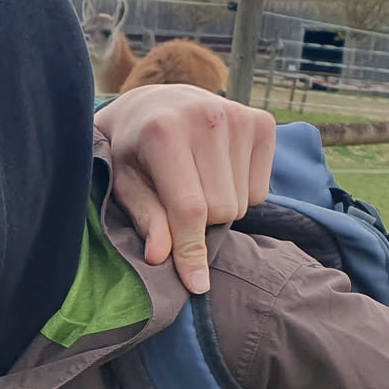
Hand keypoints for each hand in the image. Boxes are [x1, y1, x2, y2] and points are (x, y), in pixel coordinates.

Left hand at [94, 86, 275, 294]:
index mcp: (164, 132)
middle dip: (201, 223)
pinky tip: (217, 171)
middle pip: (222, 210)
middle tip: (178, 203)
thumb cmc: (132, 153)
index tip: (196, 284)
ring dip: (221, 207)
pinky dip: (240, 192)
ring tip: (196, 181)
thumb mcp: (125, 185)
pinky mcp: (263, 122)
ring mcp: (239, 117)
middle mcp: (207, 118)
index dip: (191, 251)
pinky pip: (261, 190)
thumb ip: (145, 218)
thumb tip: (159, 257)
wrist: (152, 105)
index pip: (190, 208)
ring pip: (243, 203)